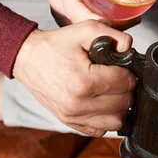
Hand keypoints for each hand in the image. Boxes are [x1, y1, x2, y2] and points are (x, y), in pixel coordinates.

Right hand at [13, 20, 136, 136]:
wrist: (27, 58)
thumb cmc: (57, 45)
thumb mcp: (86, 29)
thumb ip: (114, 35)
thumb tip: (129, 50)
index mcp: (83, 82)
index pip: (126, 83)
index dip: (129, 73)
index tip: (121, 67)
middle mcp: (78, 104)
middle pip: (124, 103)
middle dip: (126, 88)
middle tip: (117, 77)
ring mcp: (72, 116)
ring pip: (117, 120)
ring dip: (120, 106)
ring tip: (112, 91)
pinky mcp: (69, 122)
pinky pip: (101, 129)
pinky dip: (106, 118)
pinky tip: (102, 102)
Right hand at [42, 0, 140, 29]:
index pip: (82, 14)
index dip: (104, 22)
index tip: (125, 19)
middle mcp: (59, 1)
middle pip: (84, 25)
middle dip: (109, 28)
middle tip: (133, 21)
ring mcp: (58, 10)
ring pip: (81, 29)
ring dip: (103, 30)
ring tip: (127, 22)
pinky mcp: (62, 14)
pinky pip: (78, 25)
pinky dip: (95, 27)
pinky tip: (112, 22)